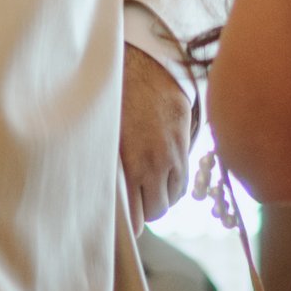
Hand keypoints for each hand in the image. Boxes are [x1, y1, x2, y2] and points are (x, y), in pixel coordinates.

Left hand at [120, 44, 195, 223]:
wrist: (148, 64)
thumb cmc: (117, 95)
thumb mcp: (105, 133)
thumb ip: (109, 166)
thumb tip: (105, 193)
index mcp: (130, 165)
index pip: (134, 218)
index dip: (128, 226)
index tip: (121, 225)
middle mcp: (153, 166)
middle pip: (153, 212)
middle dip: (143, 211)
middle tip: (132, 202)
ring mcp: (172, 158)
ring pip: (170, 199)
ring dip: (159, 198)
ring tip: (146, 188)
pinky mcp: (185, 147)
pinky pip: (183, 182)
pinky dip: (173, 185)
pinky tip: (162, 176)